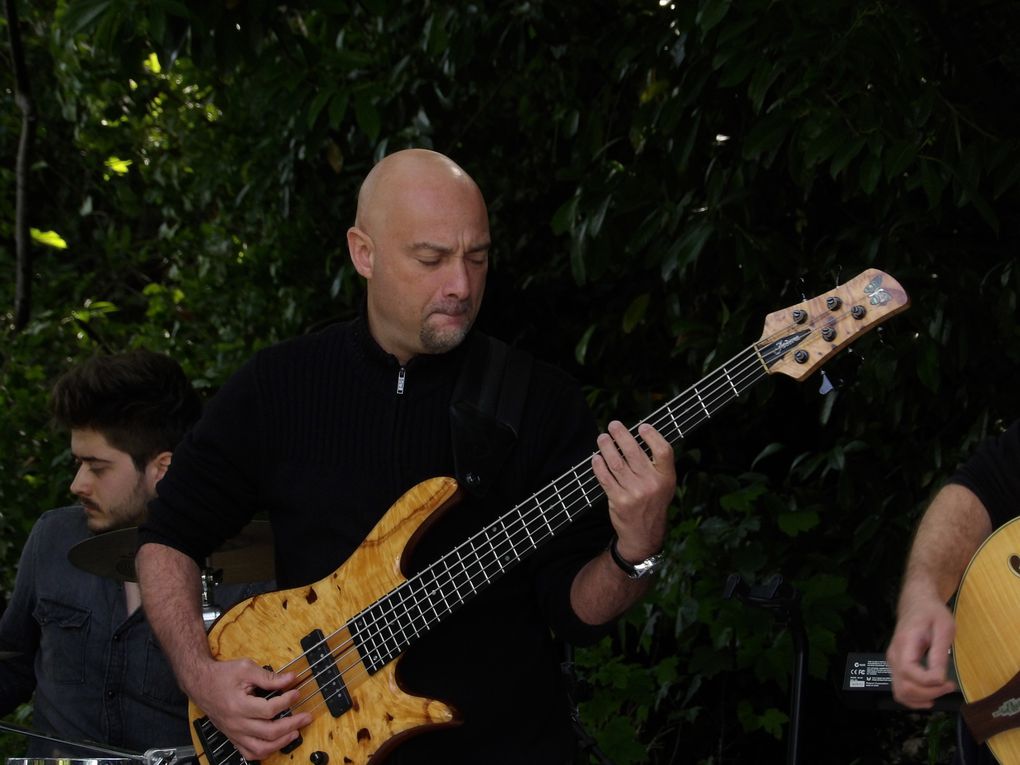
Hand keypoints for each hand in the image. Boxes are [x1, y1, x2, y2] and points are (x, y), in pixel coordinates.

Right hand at [187, 657, 312, 759]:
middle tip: (306, 717)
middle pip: (269, 732)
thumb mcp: (246, 668)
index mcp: (238, 705)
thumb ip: (269, 676)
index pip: (269, 710)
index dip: (287, 701)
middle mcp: (236, 723)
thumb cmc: (222, 675)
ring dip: (281, 742)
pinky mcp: (233, 737)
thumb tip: (290, 678)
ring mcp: (234, 732)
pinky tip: (276, 743)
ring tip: (295, 732)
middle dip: (292, 725)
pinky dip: (264, 752)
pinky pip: (249, 753)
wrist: (200, 683)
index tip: (297, 692)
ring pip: (260, 748)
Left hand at [591, 421, 675, 560]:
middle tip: (613, 425)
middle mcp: (652, 484)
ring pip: (616, 463)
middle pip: (635, 452)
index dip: (653, 436)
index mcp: (666, 478)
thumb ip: (656, 465)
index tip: (642, 426)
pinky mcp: (619, 500)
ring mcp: (635, 493)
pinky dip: (599, 466)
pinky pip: (605, 478)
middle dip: (622, 435)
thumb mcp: (664, 486)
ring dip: (607, 447)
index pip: (664, 451)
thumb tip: (638, 437)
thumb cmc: (653, 504)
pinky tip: (596, 458)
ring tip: (602, 438)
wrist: (644, 535)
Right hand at [886, 596, 957, 708]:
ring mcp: (892, 662)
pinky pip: (900, 689)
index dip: (930, 684)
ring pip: (900, 692)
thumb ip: (939, 654)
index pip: (910, 673)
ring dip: (921, 699)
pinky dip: (913, 699)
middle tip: (949, 687)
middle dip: (929, 694)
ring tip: (940, 693)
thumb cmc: (932, 613)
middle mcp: (894, 656)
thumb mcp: (943, 629)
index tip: (950, 682)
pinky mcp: (896, 666)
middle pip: (904, 687)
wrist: (917, 603)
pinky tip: (928, 697)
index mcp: (904, 645)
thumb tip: (939, 680)